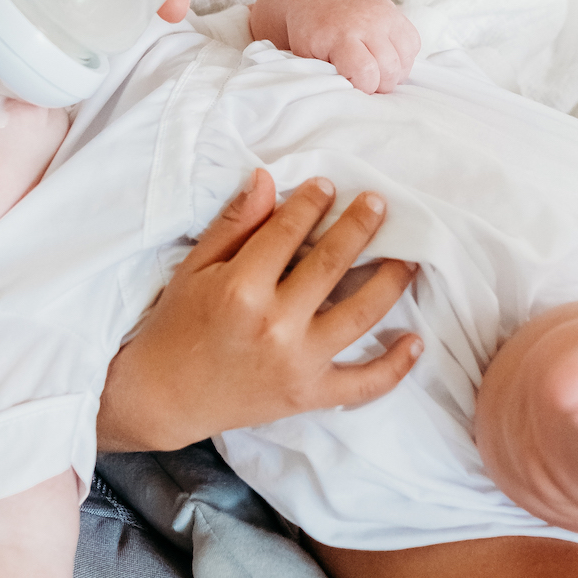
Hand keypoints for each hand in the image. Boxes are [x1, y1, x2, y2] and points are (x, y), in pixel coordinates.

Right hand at [95, 170, 421, 449]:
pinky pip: (364, 384)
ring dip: (391, 281)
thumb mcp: (196, 268)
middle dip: (360, 226)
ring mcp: (297, 363)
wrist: (163, 397)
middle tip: (379, 202)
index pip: (288, 232)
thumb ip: (235, 225)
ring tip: (408, 257)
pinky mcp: (309, 395)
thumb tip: (268, 180)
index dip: (311, 202)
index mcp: (241, 288)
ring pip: (360, 314)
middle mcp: (274, 324)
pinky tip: (415, 340)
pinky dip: (395, 366)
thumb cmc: (176, 325)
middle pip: (332, 264)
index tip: (327, 186)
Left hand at [250, 0, 419, 93]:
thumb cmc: (311, 32)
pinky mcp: (396, 12)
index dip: (363, 87)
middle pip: (390, 68)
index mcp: (340, 35)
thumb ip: (327, 75)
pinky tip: (386, 57)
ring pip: (405, 58)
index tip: (353, 85)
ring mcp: (384, 15)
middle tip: (366, 82)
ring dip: (395, 73)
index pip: (365, 71)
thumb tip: (348, 98)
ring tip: (377, 71)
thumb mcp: (307, 55)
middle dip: (381, 84)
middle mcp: (366, 22)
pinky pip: (414, 44)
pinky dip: (404, 57)